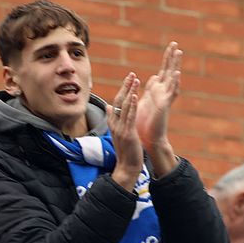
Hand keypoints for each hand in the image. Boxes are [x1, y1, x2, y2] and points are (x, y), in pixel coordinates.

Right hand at [108, 73, 142, 190]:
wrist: (127, 168)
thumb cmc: (126, 151)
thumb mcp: (119, 133)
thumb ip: (114, 119)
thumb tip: (108, 106)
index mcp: (113, 123)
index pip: (116, 103)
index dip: (122, 90)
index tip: (128, 79)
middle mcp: (115, 124)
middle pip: (119, 101)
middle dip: (125, 87)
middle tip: (131, 74)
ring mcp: (120, 129)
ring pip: (124, 106)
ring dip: (130, 91)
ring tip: (135, 79)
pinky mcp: (128, 134)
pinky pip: (129, 117)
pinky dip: (132, 105)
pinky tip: (135, 95)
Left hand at [135, 42, 181, 172]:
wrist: (149, 140)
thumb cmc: (145, 124)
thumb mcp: (144, 102)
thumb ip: (150, 89)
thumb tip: (153, 78)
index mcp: (156, 92)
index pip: (162, 71)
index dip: (166, 60)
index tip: (170, 47)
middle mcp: (162, 93)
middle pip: (168, 71)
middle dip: (171, 57)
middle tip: (175, 44)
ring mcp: (165, 98)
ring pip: (172, 78)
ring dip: (175, 65)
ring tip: (179, 52)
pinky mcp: (165, 106)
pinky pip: (171, 92)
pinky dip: (174, 82)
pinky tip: (177, 72)